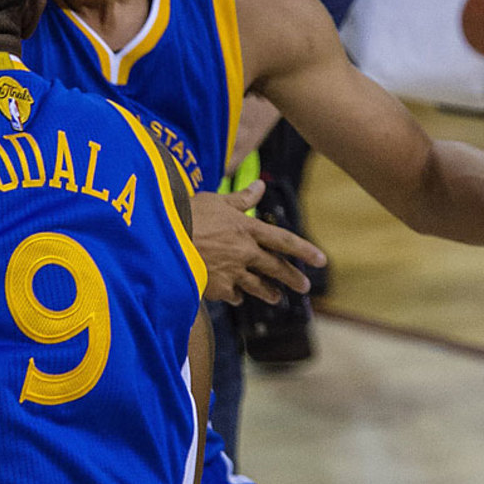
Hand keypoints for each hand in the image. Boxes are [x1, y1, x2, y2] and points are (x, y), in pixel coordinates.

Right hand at [191, 183, 327, 303]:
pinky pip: (232, 294)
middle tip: (304, 286)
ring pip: (257, 286)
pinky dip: (235, 295)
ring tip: (275, 298)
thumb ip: (241, 198)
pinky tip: (236, 297)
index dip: (304, 250)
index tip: (322, 260)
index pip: (283, 240)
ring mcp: (231, 271)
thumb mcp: (215, 200)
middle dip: (292, 278)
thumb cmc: (185, 214)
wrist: (161, 241)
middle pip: (275, 267)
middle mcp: (244, 252)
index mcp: (246, 228)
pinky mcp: (216, 287)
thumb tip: (260, 185)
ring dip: (268, 292)